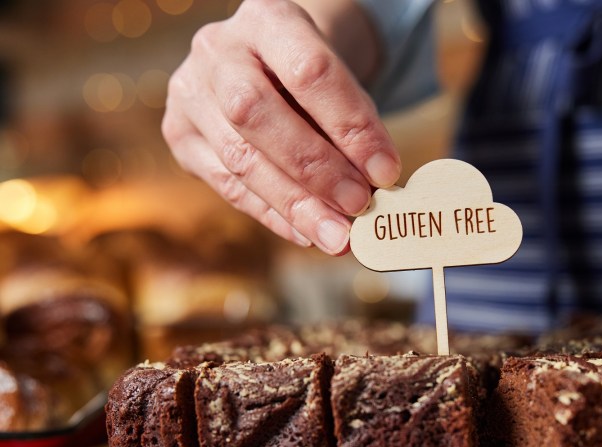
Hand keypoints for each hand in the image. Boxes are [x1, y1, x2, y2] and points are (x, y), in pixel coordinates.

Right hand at [161, 0, 401, 254]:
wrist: (265, 63)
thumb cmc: (312, 77)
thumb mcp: (338, 80)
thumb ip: (353, 127)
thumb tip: (376, 189)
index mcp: (267, 18)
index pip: (309, 71)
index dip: (350, 126)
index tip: (386, 170)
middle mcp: (218, 49)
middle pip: (257, 113)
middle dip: (315, 169)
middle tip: (358, 205)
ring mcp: (190, 92)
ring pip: (239, 159)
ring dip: (295, 206)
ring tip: (338, 236)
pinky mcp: (180, 135)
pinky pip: (227, 186)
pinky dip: (272, 215)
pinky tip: (306, 234)